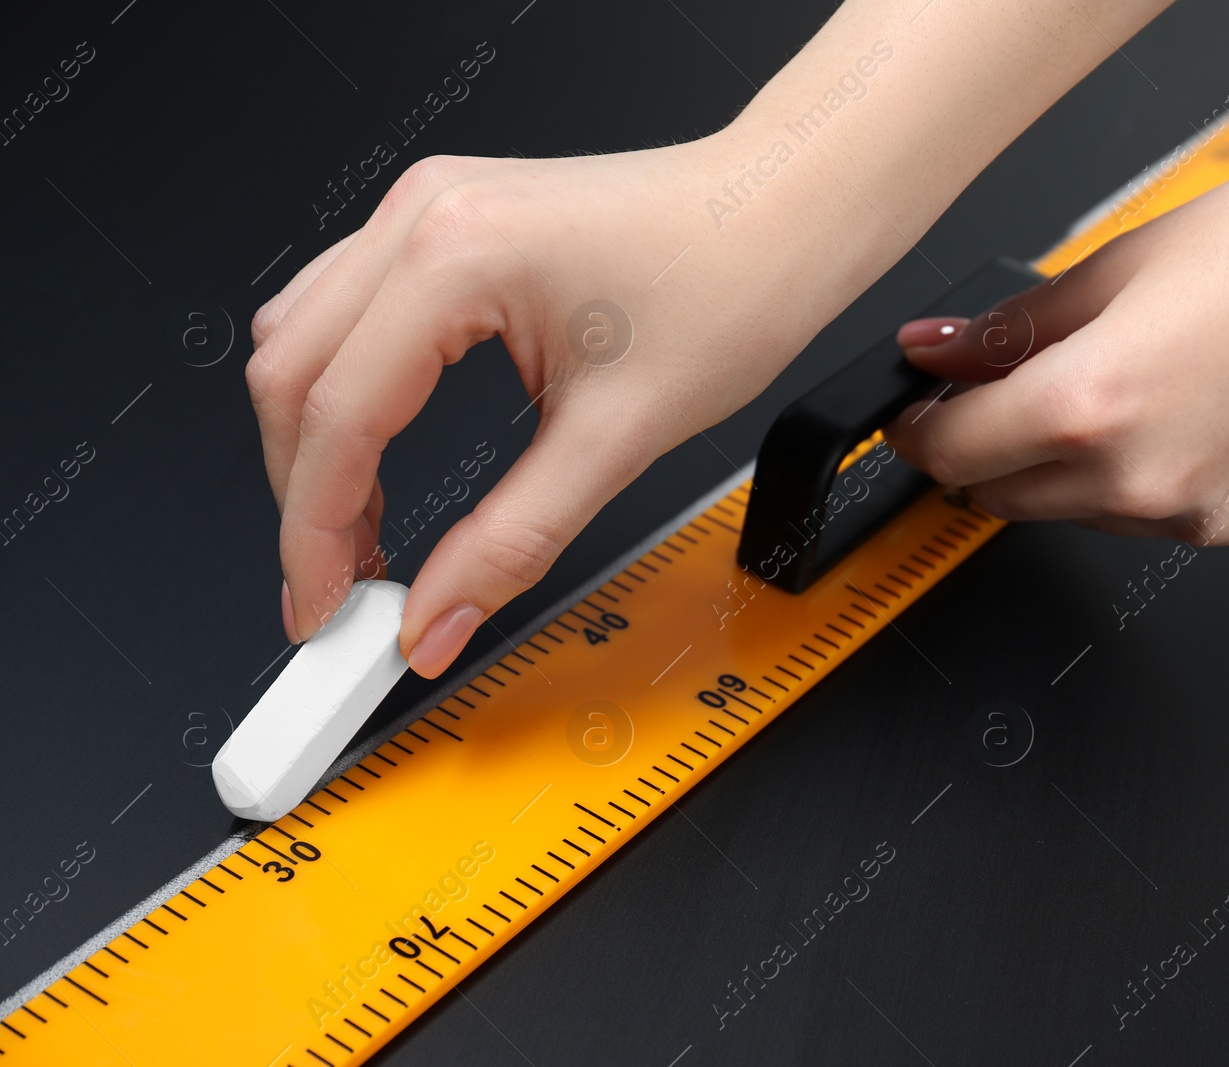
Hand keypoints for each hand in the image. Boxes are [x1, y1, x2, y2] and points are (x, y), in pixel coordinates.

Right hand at [247, 140, 835, 676]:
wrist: (786, 210)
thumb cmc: (733, 282)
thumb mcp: (621, 438)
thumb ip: (512, 541)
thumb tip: (434, 619)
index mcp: (457, 254)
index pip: (334, 416)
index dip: (314, 534)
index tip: (324, 611)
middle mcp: (423, 214)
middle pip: (290, 374)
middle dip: (302, 496)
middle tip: (338, 590)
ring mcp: (428, 208)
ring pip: (304, 338)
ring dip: (317, 444)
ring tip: (361, 535)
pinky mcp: (446, 221)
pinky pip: (348, 309)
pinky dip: (347, 391)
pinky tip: (381, 451)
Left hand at [885, 137, 1228, 554]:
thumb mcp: (1118, 266)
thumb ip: (1011, 329)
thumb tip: (935, 351)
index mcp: (1090, 407)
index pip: (952, 454)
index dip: (923, 433)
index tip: (923, 417)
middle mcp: (1141, 482)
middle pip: (1007, 498)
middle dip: (995, 451)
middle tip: (1024, 391)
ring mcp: (1201, 520)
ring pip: (1088, 515)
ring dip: (1081, 470)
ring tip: (1147, 385)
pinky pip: (1168, 523)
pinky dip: (1161, 483)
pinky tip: (1203, 418)